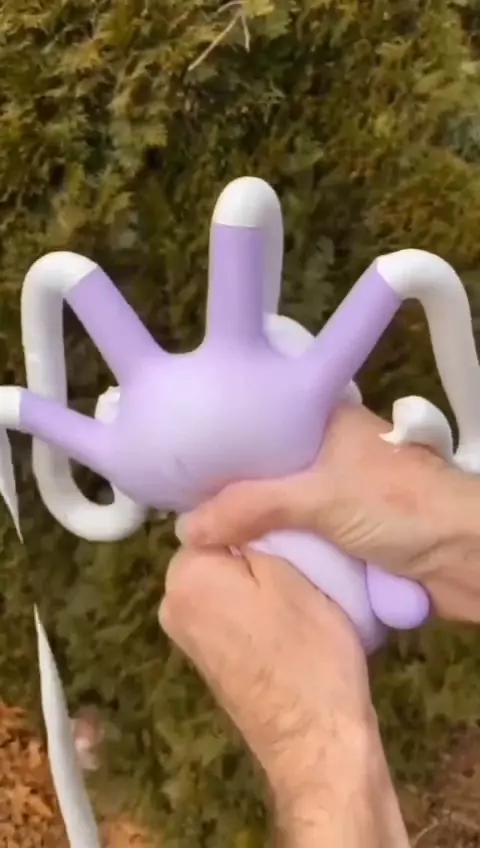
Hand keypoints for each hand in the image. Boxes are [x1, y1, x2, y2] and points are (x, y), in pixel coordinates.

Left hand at [159, 546, 408, 845]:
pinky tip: (285, 619)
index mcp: (186, 576)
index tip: (290, 528)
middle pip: (215, 548)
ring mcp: (185, 635)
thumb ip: (250, 532)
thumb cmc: (310, 650)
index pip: (214, 518)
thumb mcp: (290, 572)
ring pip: (223, 578)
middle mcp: (170, 604)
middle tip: (300, 559)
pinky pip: (225, 608)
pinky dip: (251, 605)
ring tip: (298, 588)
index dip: (256, 520)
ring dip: (255, 578)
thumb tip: (226, 508)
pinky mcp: (205, 657)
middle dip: (251, 549)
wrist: (317, 740)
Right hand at [175, 404, 479, 620]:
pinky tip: (240, 557)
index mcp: (325, 421)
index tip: (179, 460)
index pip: (261, 420)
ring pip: (279, 507)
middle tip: (179, 506)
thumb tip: (186, 526)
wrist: (468, 558)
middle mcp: (328, 453)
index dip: (222, 438)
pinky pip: (297, 537)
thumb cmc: (400, 508)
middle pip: (266, 468)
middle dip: (230, 490)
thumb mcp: (319, 497)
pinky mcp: (345, 532)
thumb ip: (252, 507)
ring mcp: (337, 494)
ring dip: (252, 524)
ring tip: (199, 536)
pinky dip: (275, 547)